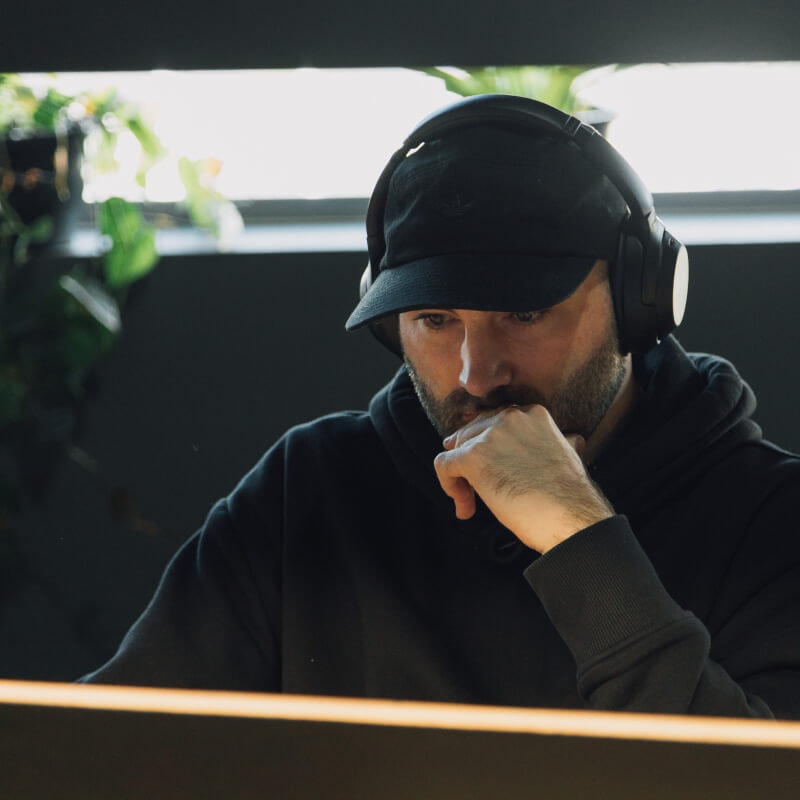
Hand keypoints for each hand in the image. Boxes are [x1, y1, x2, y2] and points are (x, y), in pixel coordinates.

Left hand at [433, 405, 613, 552]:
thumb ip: (557, 441)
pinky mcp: (473, 457)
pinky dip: (449, 485)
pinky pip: (444, 465)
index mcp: (533, 413)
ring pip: (458, 448)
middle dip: (472, 460)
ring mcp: (490, 435)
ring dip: (462, 478)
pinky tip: (464, 506)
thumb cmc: (570, 496)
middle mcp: (511, 416)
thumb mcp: (569, 454)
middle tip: (476, 487)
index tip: (492, 466)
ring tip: (472, 503)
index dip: (490, 446)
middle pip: (473, 433)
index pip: (496, 422)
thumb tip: (567, 439)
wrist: (571, 516)